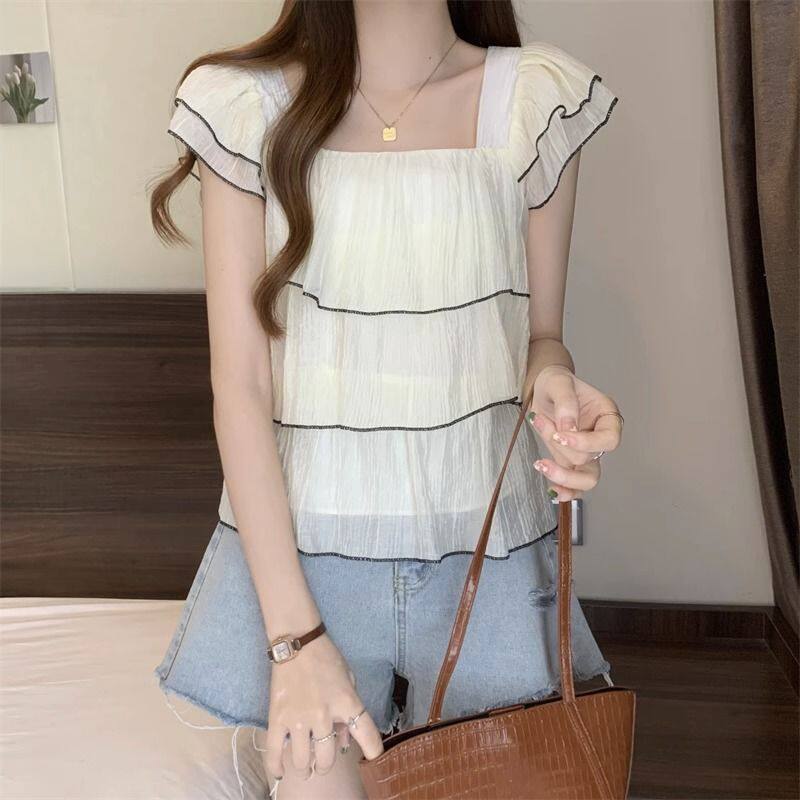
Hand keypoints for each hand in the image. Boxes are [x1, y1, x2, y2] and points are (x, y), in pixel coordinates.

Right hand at [262, 632, 383, 782]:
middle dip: (326, 764)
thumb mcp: (348, 680)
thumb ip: (349, 710)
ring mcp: (298, 719)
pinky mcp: (277, 718)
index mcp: (346, 702)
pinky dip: (277, 767)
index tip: (373, 758)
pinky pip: (275, 752)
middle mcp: (323, 715)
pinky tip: (282, 772)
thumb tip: (344, 739)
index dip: (373, 750)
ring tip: (306, 766)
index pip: (366, 734)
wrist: (297, 642)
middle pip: (328, 757)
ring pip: (303, 761)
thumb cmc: (326, 658)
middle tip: (323, 761)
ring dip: (306, 767)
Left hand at [525, 365, 622, 501]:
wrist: (542, 390)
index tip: (560, 435)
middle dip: (565, 451)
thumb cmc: (555, 382)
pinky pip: (574, 486)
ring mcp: (587, 452)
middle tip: (544, 429)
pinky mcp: (570, 462)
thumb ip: (566, 402)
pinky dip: (564, 491)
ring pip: (586, 479)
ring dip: (562, 476)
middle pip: (593, 460)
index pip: (609, 439)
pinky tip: (551, 490)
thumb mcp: (558, 382)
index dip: (586, 442)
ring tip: (540, 464)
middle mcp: (600, 437)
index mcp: (607, 415)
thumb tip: (569, 427)